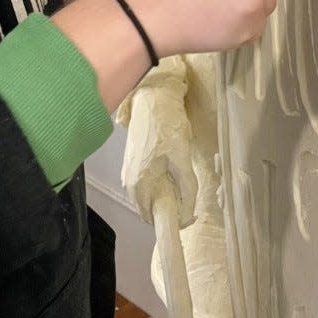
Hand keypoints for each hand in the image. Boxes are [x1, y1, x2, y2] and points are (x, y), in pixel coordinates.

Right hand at [122, 72, 197, 226]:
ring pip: (150, 194)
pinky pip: (146, 182)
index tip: (189, 215)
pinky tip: (171, 166)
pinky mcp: (132, 161)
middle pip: (151, 207)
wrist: (151, 95)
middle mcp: (128, 181)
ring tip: (181, 175)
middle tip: (188, 191)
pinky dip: (160, 181)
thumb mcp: (182, 158)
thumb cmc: (166, 125)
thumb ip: (186, 189)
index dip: (173, 221)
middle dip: (170, 205)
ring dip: (166, 192)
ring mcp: (128, 170)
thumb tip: (188, 215)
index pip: (153, 219)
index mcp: (138, 184)